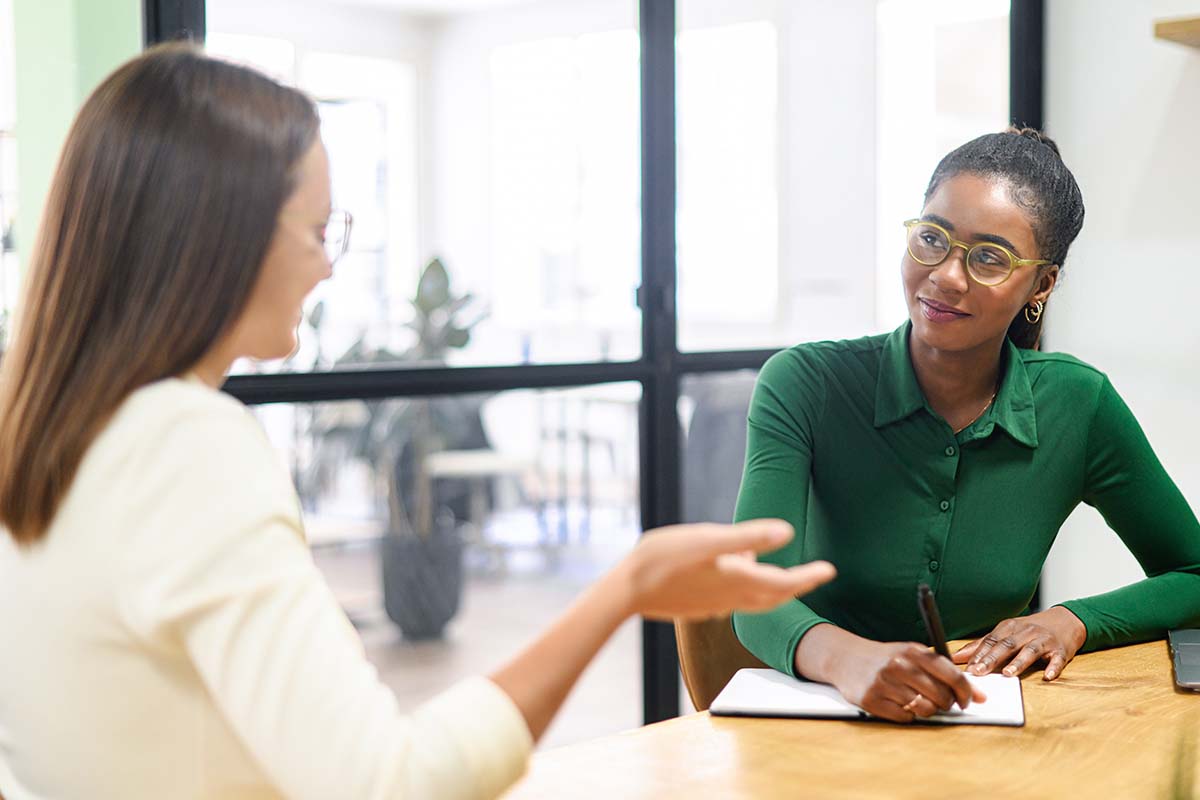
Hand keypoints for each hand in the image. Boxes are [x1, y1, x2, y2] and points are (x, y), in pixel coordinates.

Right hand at [623, 519, 835, 619]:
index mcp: (739, 580)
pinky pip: (735, 601)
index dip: (810, 577)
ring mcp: (715, 605)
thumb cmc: (664, 558)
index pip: (786, 583)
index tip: (830, 570)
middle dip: (797, 586)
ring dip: (773, 589)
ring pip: (755, 600)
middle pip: (774, 596)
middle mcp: (732, 598)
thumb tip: (788, 532)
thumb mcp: (708, 539)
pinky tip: (737, 575)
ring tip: (778, 570)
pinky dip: (749, 590)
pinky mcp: (700, 606)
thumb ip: (749, 536)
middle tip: (816, 575)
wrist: (627, 591)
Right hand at [827, 638, 985, 722]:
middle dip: (945, 703)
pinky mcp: (872, 700)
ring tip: (916, 700)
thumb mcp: (913, 655)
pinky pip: (905, 718)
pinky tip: (898, 703)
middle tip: (939, 700)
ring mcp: (884, 683)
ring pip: (924, 710)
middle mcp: (899, 665)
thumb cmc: (887, 658)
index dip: (966, 693)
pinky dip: (907, 715)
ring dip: (926, 710)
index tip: (967, 700)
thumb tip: (980, 696)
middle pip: (941, 697)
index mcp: (913, 651)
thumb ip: (945, 672)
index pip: (952, 676)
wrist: (846, 658)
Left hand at [952, 606, 1086, 680]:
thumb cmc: (1030, 630)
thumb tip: (956, 657)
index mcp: (1010, 627)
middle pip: (1006, 645)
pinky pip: (1057, 659)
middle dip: (991, 659)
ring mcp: (1044, 640)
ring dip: (1018, 662)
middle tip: (979, 672)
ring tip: (1007, 673)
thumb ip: (982, 645)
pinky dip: (1053, 667)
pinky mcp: (1061, 650)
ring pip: (1030, 650)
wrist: (1065, 620)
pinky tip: (1047, 676)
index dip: (978, 654)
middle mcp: (1026, 632)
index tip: (967, 668)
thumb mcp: (1006, 633)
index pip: (991, 641)